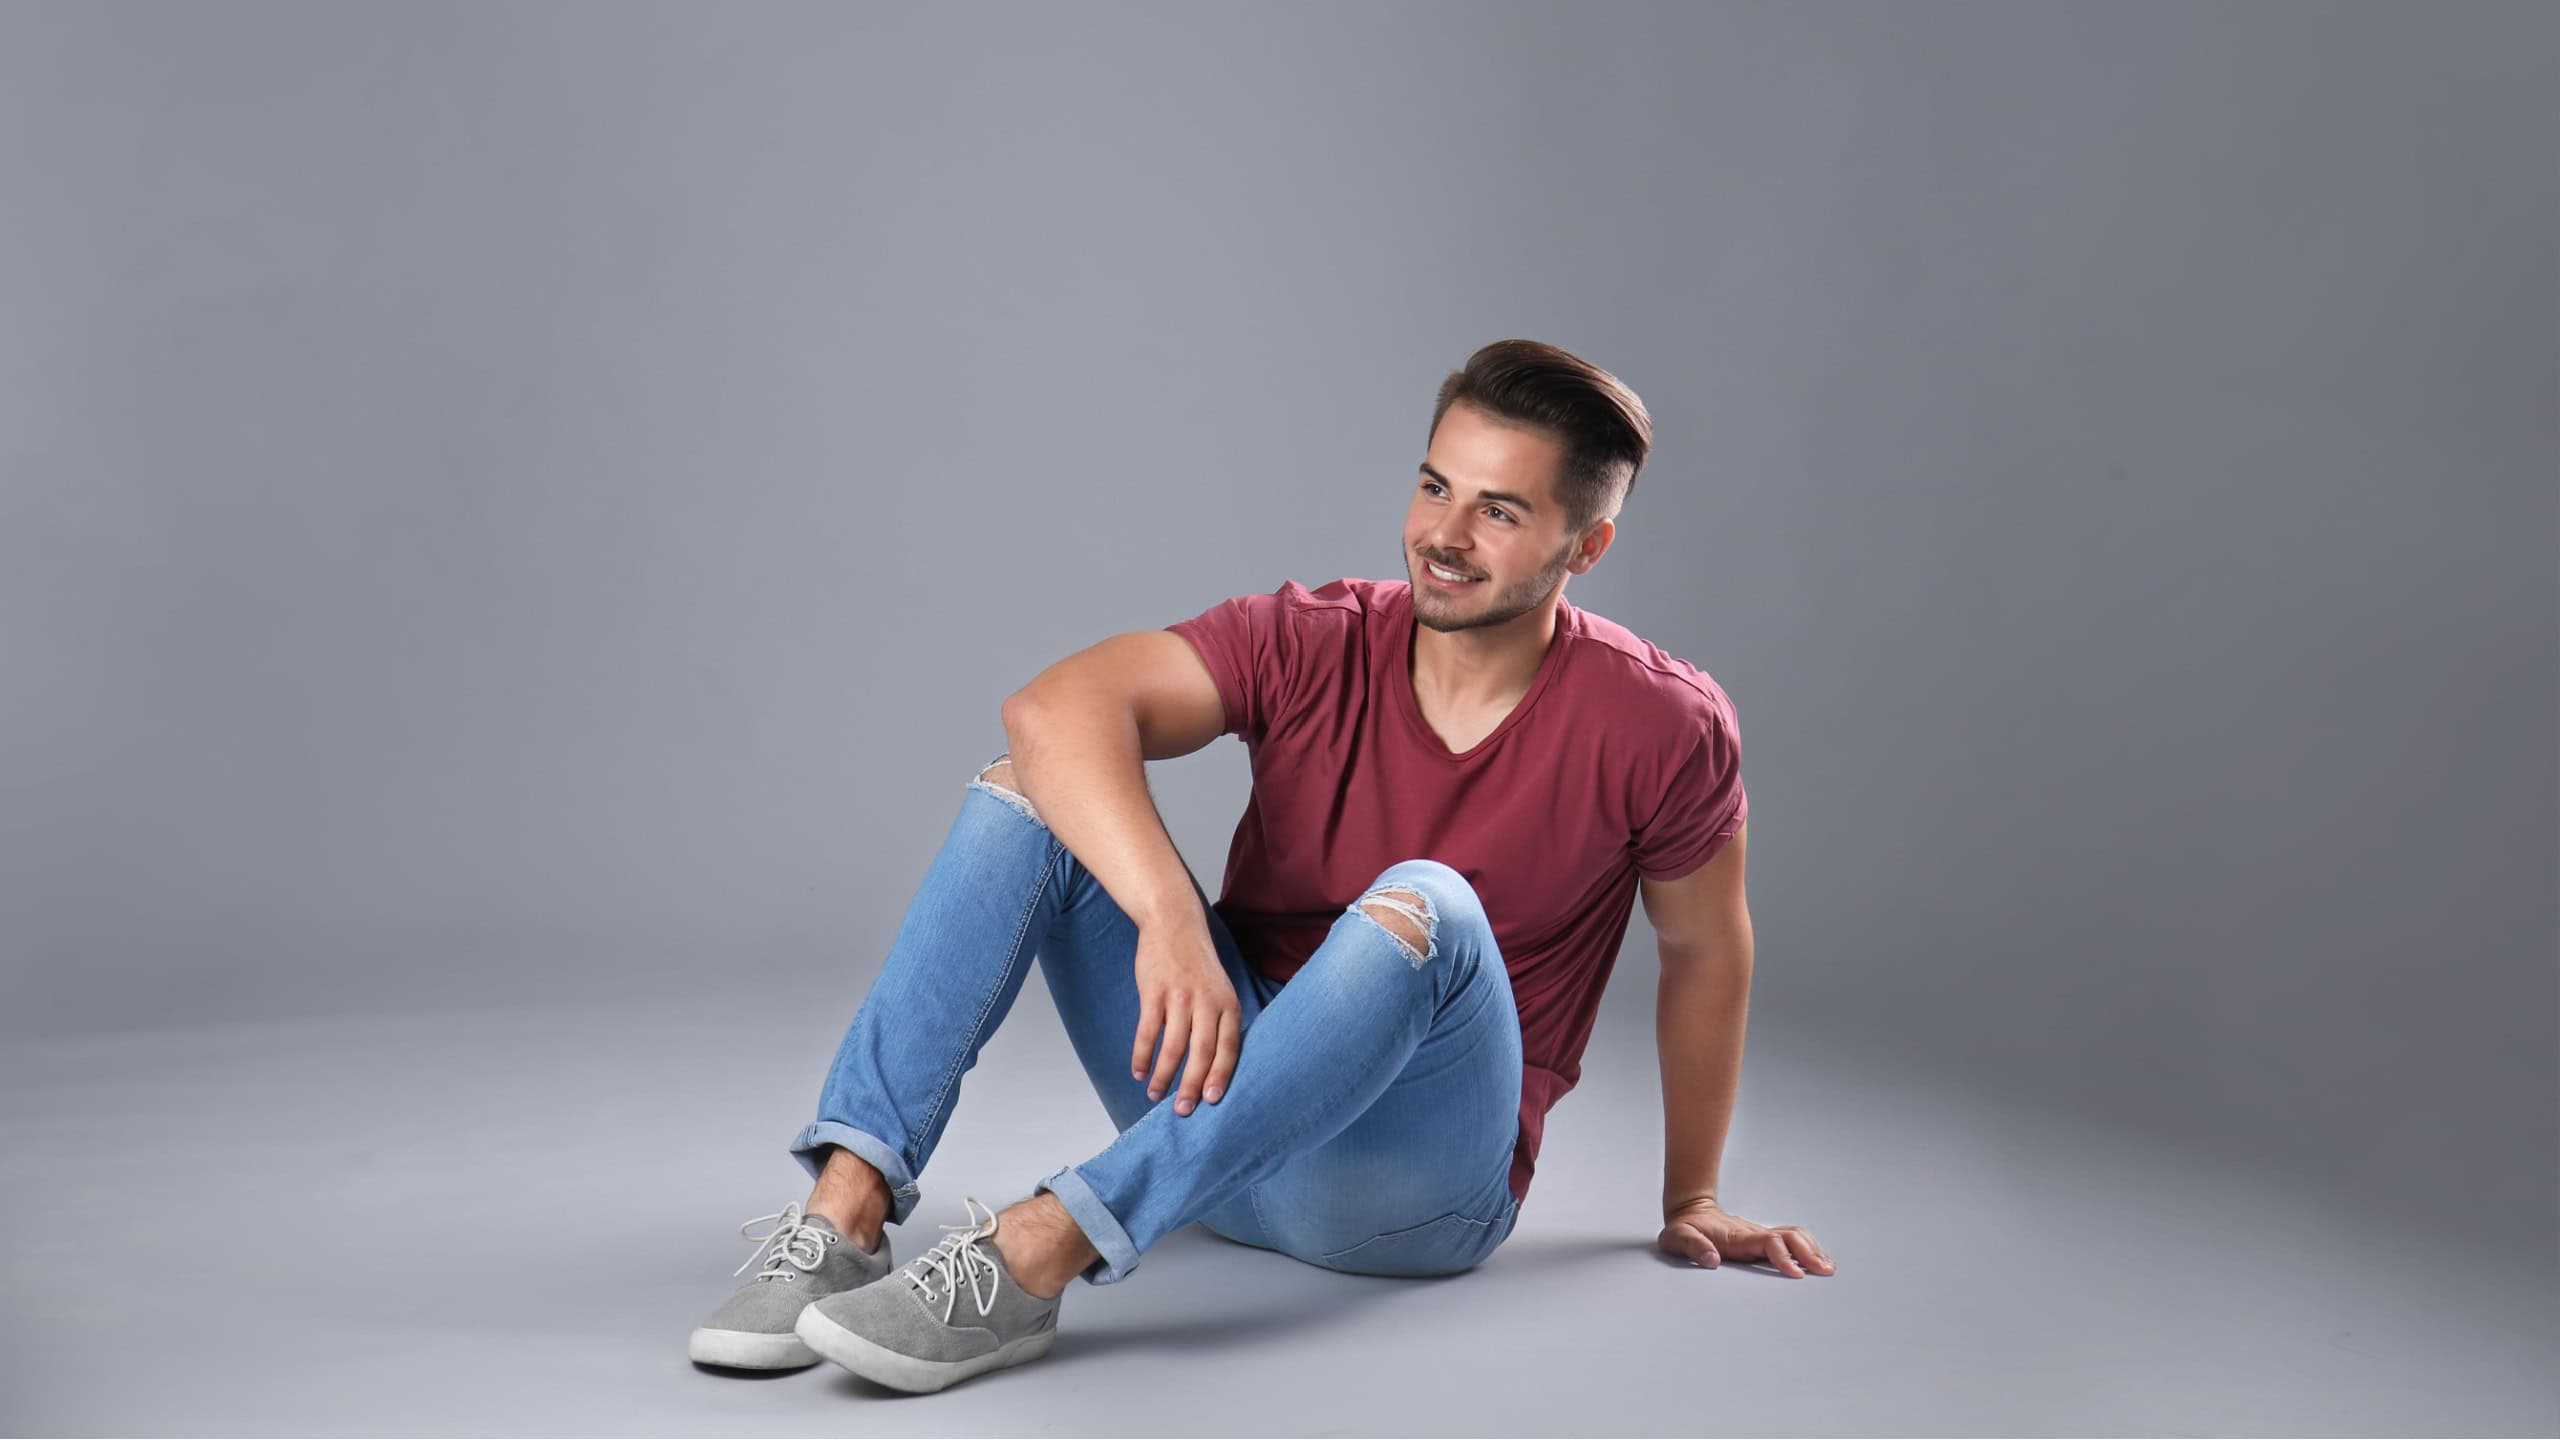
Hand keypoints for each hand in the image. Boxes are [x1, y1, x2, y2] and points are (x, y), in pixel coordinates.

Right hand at [1130, 916, 1241, 1116]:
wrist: (1174, 922)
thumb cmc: (1197, 963)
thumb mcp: (1220, 989)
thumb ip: (1219, 1022)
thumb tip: (1213, 1067)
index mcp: (1228, 1004)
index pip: (1228, 1047)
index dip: (1220, 1076)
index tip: (1212, 1101)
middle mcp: (1207, 1001)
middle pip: (1202, 1052)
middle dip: (1192, 1085)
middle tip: (1183, 1111)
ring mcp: (1180, 996)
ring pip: (1173, 1046)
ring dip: (1163, 1074)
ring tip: (1155, 1095)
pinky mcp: (1154, 991)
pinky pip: (1148, 1031)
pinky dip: (1142, 1055)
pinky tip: (1139, 1071)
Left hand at [1659, 1199, 1833, 1276]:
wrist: (1689, 1211)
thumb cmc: (1683, 1228)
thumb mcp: (1677, 1238)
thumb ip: (1693, 1247)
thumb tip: (1712, 1259)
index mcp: (1738, 1237)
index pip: (1769, 1242)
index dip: (1783, 1257)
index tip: (1796, 1274)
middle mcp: (1754, 1234)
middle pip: (1790, 1236)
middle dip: (1809, 1253)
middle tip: (1825, 1272)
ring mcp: (1760, 1235)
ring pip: (1794, 1236)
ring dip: (1812, 1250)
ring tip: (1828, 1269)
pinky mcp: (1762, 1240)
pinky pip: (1790, 1240)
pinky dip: (1807, 1248)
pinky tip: (1816, 1262)